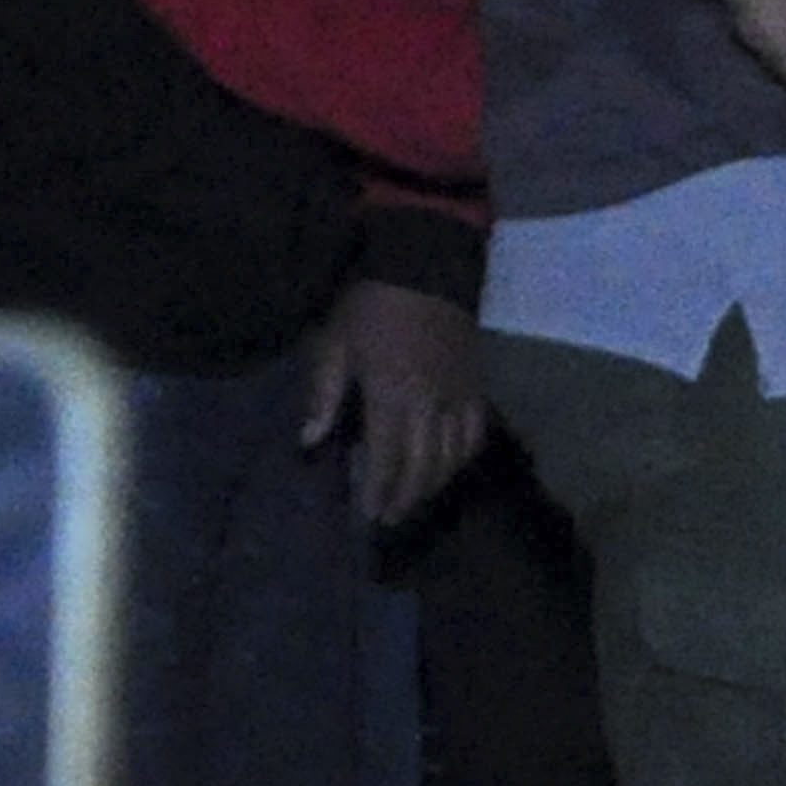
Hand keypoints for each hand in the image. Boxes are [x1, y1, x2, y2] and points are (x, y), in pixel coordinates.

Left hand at [300, 276, 487, 528]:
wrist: (425, 267)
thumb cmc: (371, 305)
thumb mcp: (335, 343)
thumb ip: (324, 394)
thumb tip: (308, 441)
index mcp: (392, 394)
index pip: (387, 457)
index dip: (379, 490)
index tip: (369, 513)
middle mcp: (430, 404)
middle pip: (422, 466)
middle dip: (406, 497)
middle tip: (391, 519)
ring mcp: (458, 398)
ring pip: (452, 457)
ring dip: (433, 485)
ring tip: (416, 501)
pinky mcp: (476, 388)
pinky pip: (475, 435)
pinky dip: (463, 459)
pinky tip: (450, 469)